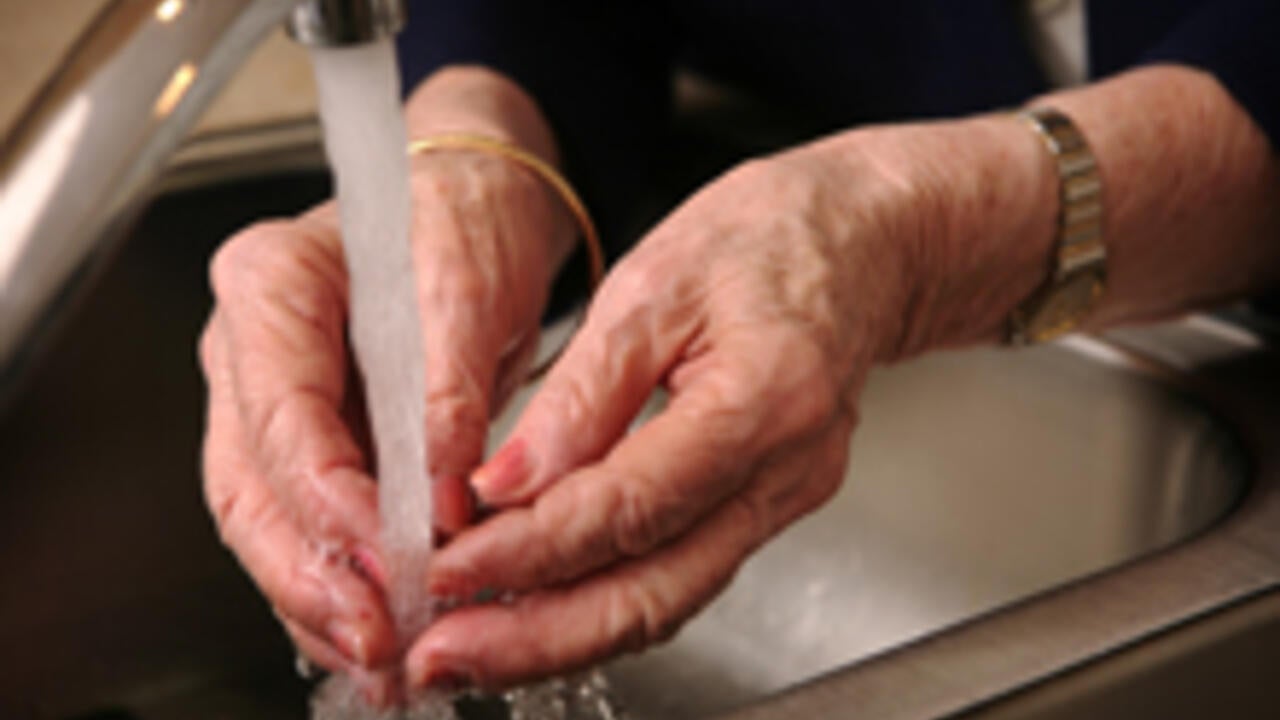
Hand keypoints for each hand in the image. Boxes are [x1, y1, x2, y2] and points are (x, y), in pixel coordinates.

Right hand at [199, 139, 569, 689]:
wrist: (481, 203)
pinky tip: (375, 633)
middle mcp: (255, 350)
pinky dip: (341, 584)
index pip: (279, 408)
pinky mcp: (317, 441)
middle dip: (311, 572)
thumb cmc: (465, 215)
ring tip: (379, 660)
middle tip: (376, 634)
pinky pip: (310, 525)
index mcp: (270, 284)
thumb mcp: (467, 281)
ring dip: (321, 598)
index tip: (382, 554)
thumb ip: (447, 387)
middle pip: (253, 482)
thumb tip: (444, 494)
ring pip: (271, 519)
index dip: (325, 495)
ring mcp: (277, 401)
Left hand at [406, 142, 922, 688]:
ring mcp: (784, 498)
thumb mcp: (654, 282)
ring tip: (472, 648)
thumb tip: (506, 484)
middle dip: (538, 638)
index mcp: (766, 399)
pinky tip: (539, 610)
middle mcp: (787, 471)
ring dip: (564, 638)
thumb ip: (581, 394)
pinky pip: (680, 574)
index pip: (631, 507)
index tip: (449, 567)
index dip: (530, 549)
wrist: (863, 241)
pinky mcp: (767, 507)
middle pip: (655, 593)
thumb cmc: (768, 239)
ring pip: (668, 602)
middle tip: (444, 654)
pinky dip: (603, 602)